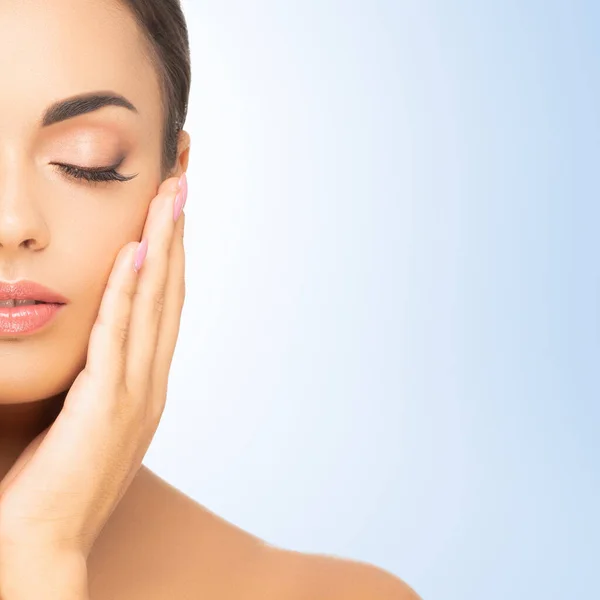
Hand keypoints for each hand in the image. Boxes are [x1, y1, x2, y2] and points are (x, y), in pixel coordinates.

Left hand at [0, 174, 186, 595]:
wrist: (45, 544)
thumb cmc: (59, 482)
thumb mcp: (88, 418)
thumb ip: (102, 376)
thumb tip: (99, 342)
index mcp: (147, 383)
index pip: (165, 305)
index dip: (173, 254)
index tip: (173, 212)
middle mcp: (151, 381)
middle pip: (170, 293)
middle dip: (176, 234)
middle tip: (183, 183)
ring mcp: (135, 394)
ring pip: (154, 305)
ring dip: (163, 247)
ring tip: (170, 198)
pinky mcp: (106, 406)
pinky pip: (120, 337)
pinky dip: (131, 293)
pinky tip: (137, 253)